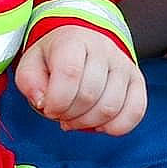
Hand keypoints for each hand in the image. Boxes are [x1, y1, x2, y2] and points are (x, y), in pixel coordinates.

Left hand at [13, 26, 146, 135]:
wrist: (82, 43)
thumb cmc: (54, 57)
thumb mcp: (31, 63)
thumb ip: (29, 81)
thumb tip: (42, 101)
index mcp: (74, 40)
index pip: (70, 73)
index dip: (57, 100)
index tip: (48, 108)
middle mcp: (103, 49)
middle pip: (90, 95)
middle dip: (69, 114)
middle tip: (60, 113)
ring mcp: (124, 64)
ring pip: (111, 107)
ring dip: (88, 123)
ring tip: (75, 118)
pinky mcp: (137, 80)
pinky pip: (135, 111)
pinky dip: (116, 127)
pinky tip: (98, 124)